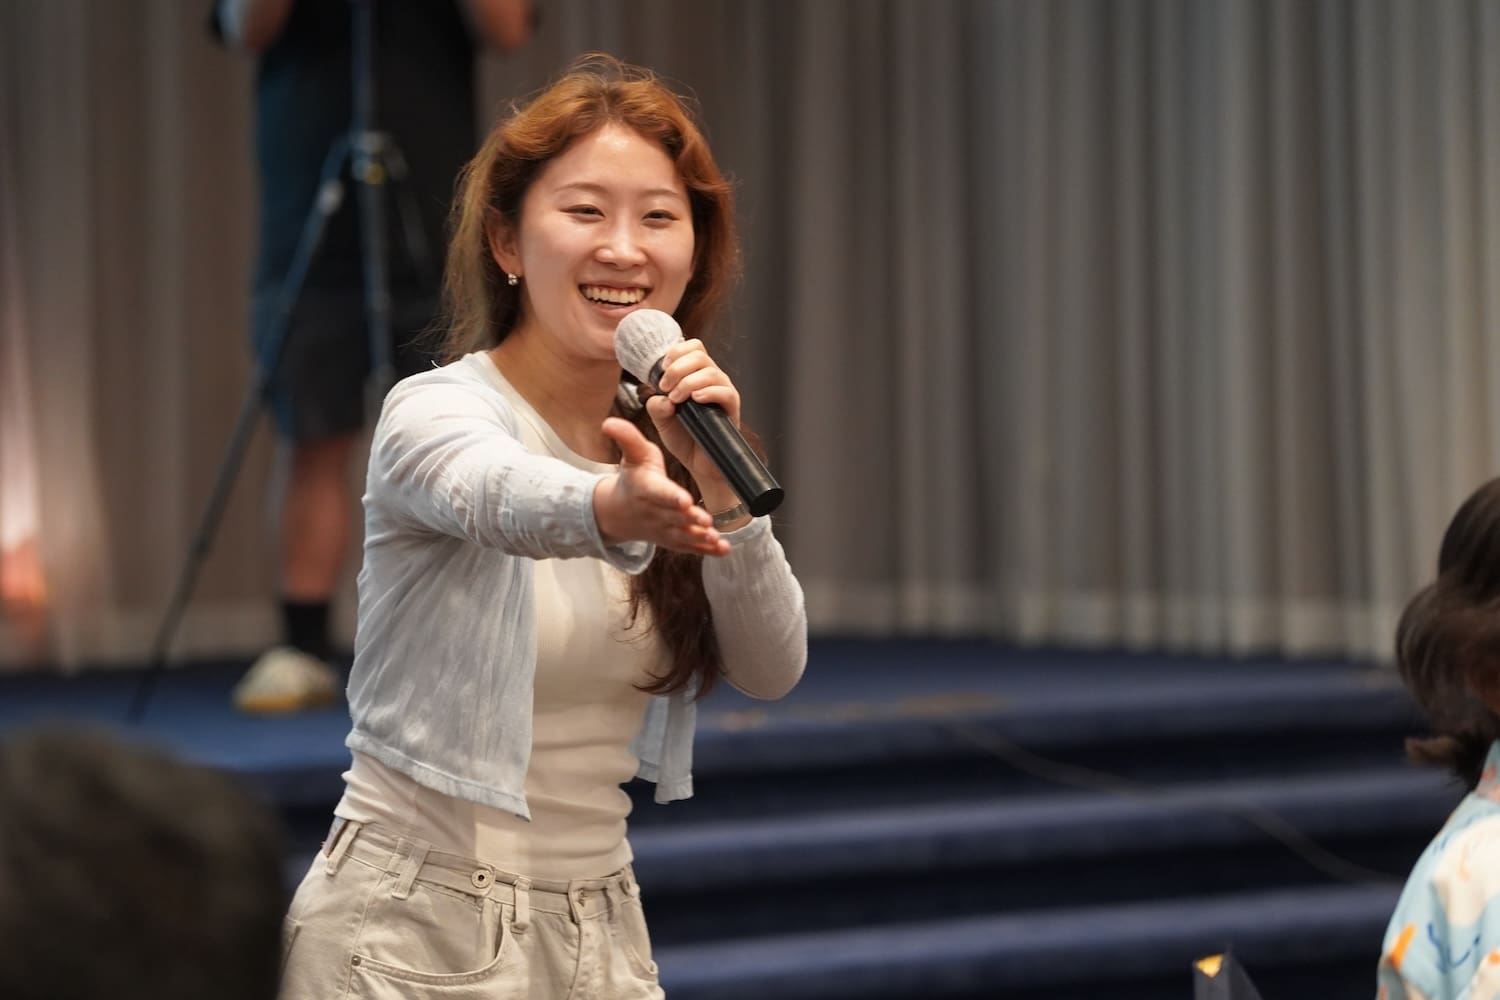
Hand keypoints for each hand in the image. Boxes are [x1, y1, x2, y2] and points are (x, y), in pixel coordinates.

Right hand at [593, 417, 728, 556]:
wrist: (618, 513)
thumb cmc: (633, 478)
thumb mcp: (632, 455)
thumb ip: (627, 438)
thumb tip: (608, 421)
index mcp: (646, 489)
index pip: (659, 493)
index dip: (671, 497)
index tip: (684, 500)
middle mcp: (654, 512)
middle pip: (673, 517)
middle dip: (690, 520)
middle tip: (707, 521)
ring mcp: (663, 529)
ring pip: (682, 535)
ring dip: (699, 538)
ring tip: (716, 538)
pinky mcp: (672, 540)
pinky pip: (689, 547)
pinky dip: (706, 551)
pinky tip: (724, 549)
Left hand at [645, 339, 742, 499]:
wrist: (698, 464)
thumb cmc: (684, 438)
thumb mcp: (661, 420)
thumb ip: (656, 406)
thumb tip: (662, 398)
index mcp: (696, 375)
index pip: (693, 347)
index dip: (676, 351)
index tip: (662, 369)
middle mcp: (712, 379)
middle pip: (700, 354)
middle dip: (677, 367)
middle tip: (665, 386)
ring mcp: (723, 392)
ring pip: (711, 371)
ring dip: (688, 381)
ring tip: (677, 398)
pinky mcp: (732, 408)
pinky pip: (725, 392)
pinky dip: (707, 392)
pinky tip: (694, 400)